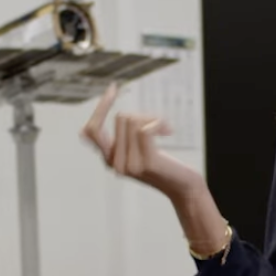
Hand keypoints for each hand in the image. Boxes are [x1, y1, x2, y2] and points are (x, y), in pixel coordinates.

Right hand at [81, 83, 203, 200]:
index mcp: (109, 159)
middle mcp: (114, 164)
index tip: (113, 88)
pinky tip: (168, 131)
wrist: (184, 187)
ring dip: (152, 119)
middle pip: (120, 118)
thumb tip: (119, 115)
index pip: (91, 130)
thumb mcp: (140, 150)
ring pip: (133, 121)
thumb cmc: (165, 165)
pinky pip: (145, 128)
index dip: (100, 107)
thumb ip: (126, 138)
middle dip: (141, 115)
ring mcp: (129, 165)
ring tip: (164, 131)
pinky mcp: (146, 163)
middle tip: (158, 127)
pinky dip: (159, 123)